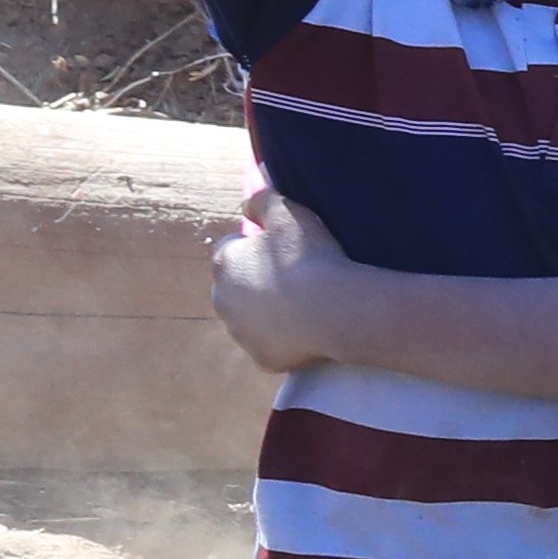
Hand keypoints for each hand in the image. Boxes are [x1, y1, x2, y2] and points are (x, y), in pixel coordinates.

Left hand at [206, 188, 347, 369]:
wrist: (336, 309)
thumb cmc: (311, 257)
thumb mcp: (288, 212)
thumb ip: (262, 200)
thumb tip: (247, 204)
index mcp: (224, 262)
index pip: (231, 250)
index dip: (257, 248)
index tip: (283, 251)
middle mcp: (222, 300)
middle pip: (237, 287)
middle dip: (256, 282)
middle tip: (294, 279)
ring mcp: (240, 333)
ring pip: (250, 319)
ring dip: (267, 312)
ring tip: (303, 305)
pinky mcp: (261, 358)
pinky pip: (270, 345)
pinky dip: (283, 339)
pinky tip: (306, 330)